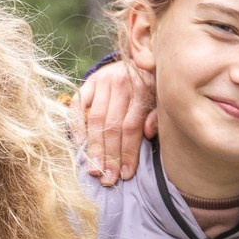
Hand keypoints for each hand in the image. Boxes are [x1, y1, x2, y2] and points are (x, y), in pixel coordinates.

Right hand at [72, 61, 156, 185]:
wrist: (138, 59)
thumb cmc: (152, 86)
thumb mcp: (161, 98)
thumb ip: (157, 115)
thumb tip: (148, 134)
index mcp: (143, 89)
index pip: (132, 127)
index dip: (128, 153)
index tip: (126, 175)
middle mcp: (122, 83)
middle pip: (112, 127)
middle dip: (110, 156)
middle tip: (107, 179)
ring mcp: (104, 80)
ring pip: (95, 119)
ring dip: (93, 148)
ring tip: (93, 169)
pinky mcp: (90, 80)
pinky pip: (78, 105)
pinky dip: (77, 125)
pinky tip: (79, 145)